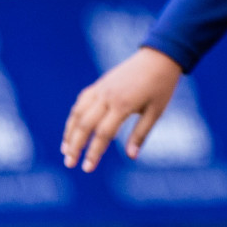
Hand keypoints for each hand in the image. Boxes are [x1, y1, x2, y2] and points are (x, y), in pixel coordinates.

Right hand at [61, 47, 182, 171]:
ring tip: (65, 150)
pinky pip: (81, 102)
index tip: (87, 169)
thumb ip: (140, 134)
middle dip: (75, 146)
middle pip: (85, 125)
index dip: (94, 152)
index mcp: (123, 104)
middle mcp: (107, 96)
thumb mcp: (156, 111)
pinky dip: (74, 117)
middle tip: (70, 164)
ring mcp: (101, 89)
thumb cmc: (161, 86)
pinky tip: (73, 129)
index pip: (103, 134)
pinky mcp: (99, 84)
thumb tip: (131, 157)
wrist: (159, 57)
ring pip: (78, 113)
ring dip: (69, 133)